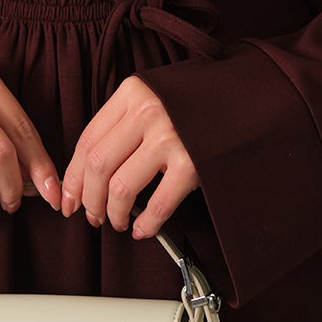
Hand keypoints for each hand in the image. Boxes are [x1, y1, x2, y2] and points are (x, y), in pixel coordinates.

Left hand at [59, 74, 199, 238]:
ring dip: (113, 214)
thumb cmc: (199, 99)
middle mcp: (148, 111)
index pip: (87, 140)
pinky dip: (145, 224)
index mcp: (133, 92)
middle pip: (98, 166)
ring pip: (120, 188)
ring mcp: (171, 137)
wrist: (251, 95)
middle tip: (92, 216)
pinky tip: (143, 229)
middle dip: (89, 200)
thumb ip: (124, 120)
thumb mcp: (155, 95)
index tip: (70, 198)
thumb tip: (89, 168)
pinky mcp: (192, 162)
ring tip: (118, 221)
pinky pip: (157, 204)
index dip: (73, 177)